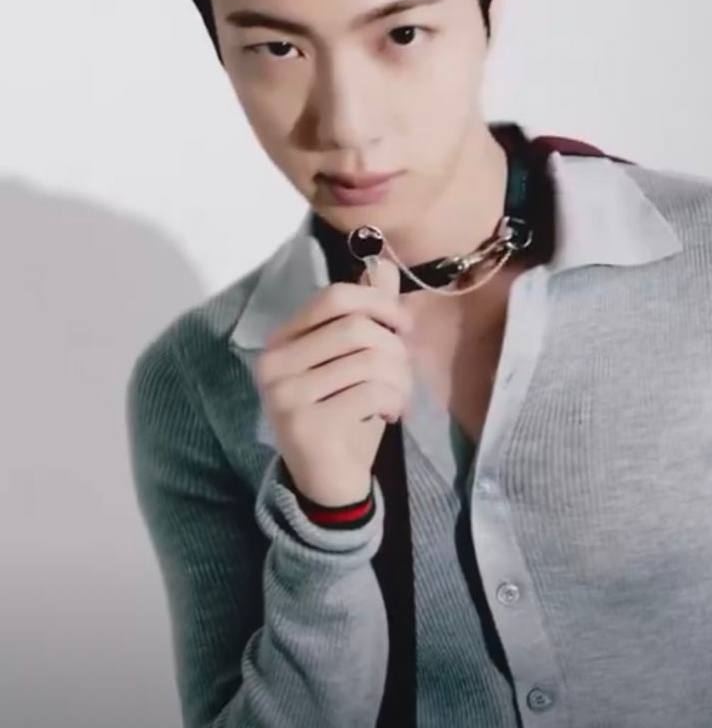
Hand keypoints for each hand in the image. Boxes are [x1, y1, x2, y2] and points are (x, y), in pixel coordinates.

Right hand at [253, 257, 412, 506]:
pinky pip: (372, 392)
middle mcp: (274, 364)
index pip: (333, 297)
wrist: (328, 480)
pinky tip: (390, 415)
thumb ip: (367, 314)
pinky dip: (395, 401)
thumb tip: (384, 266)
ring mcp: (285, 395)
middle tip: (402, 372)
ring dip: (400, 379)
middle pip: (356, 328)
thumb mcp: (356, 360)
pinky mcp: (306, 425)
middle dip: (395, 348)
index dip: (378, 303)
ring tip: (397, 396)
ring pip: (370, 360)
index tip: (402, 325)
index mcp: (282, 341)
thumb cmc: (345, 412)